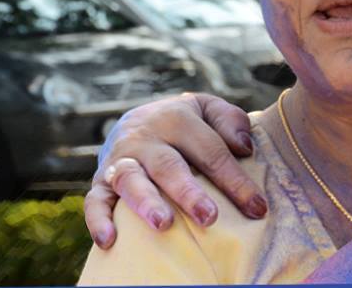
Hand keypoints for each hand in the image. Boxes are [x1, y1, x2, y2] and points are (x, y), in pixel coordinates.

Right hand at [84, 93, 266, 248]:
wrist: (137, 119)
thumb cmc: (185, 123)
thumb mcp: (209, 109)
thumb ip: (230, 120)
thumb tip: (244, 148)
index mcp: (177, 118)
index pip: (211, 151)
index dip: (236, 181)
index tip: (257, 208)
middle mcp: (146, 137)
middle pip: (169, 165)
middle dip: (189, 192)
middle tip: (210, 217)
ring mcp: (121, 159)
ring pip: (131, 179)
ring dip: (146, 202)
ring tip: (163, 224)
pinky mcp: (101, 180)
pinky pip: (95, 200)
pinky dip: (98, 220)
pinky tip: (110, 241)